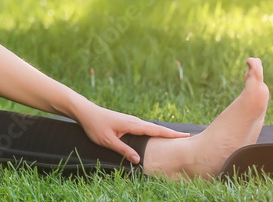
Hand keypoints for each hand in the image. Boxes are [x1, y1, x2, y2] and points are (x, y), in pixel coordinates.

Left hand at [75, 102, 190, 163]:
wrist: (85, 111)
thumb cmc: (95, 125)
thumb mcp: (107, 141)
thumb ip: (123, 150)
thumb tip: (138, 161)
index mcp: (132, 124)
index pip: (155, 130)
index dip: (170, 134)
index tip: (185, 135)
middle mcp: (133, 120)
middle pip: (156, 128)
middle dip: (171, 133)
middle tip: (187, 138)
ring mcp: (130, 120)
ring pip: (150, 128)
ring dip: (163, 132)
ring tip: (176, 139)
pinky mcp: (127, 122)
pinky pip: (144, 128)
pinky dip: (154, 131)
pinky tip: (156, 137)